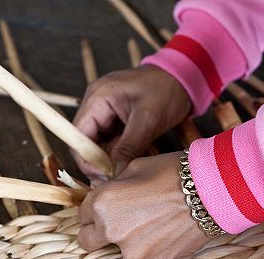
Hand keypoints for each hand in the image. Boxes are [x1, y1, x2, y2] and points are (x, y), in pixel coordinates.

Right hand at [72, 66, 190, 178]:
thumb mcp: (148, 120)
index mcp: (98, 97)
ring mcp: (105, 111)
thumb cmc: (168, 89)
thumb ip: (128, 148)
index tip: (103, 175)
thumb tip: (115, 174)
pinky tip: (128, 162)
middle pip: (86, 142)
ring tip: (123, 171)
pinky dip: (117, 153)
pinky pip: (110, 141)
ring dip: (109, 159)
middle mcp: (96, 104)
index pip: (78, 136)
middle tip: (114, 178)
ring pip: (98, 144)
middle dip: (98, 162)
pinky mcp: (115, 118)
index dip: (86, 160)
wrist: (184, 76)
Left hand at [77, 152, 210, 258]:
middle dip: (95, 232)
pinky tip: (167, 232)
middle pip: (87, 241)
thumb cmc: (172, 172)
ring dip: (128, 239)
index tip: (103, 208)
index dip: (92, 209)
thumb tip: (107, 198)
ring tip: (153, 222)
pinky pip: (144, 256)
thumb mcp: (133, 169)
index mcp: (101, 204)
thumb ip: (111, 188)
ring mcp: (133, 251)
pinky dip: (151, 246)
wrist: (212, 190)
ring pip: (119, 249)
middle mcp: (111, 231)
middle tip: (115, 222)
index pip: (81, 214)